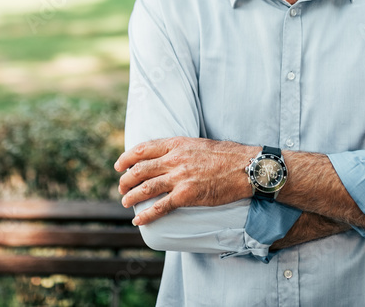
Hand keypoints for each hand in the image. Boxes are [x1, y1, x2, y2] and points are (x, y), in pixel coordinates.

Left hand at [114, 137, 257, 225]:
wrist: (245, 167)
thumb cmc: (226, 155)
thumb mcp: (198, 144)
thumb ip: (180, 149)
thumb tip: (167, 156)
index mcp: (176, 144)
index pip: (143, 149)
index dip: (127, 158)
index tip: (119, 166)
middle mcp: (174, 159)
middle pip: (140, 169)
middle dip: (126, 180)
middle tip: (121, 187)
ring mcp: (180, 177)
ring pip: (145, 188)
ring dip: (130, 196)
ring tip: (124, 202)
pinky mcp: (187, 195)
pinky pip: (160, 206)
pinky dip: (146, 214)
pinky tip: (138, 219)